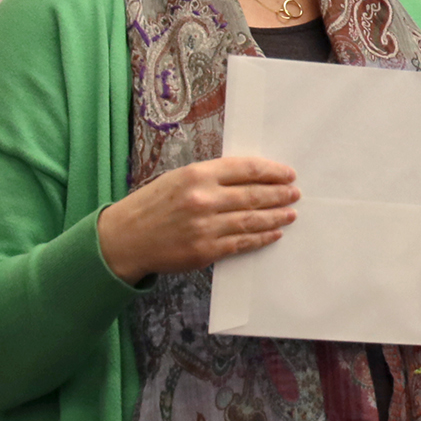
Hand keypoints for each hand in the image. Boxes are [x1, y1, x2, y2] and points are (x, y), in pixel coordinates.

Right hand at [97, 157, 298, 283]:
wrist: (125, 238)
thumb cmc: (151, 205)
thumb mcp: (178, 179)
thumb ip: (211, 177)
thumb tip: (250, 178)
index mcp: (197, 175)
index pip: (246, 169)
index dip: (272, 172)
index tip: (287, 174)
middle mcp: (203, 199)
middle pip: (254, 195)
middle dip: (279, 194)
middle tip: (295, 194)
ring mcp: (205, 227)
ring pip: (252, 220)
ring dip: (276, 216)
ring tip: (291, 213)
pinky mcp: (206, 250)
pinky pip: (242, 243)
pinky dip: (261, 238)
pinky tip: (273, 233)